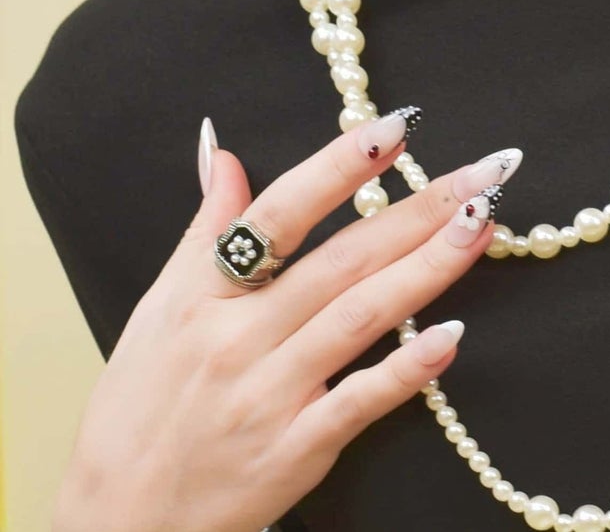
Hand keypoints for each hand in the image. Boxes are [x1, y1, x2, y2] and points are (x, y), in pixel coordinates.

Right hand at [51, 110, 521, 531]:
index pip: (282, 214)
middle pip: (342, 260)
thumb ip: (206, 228)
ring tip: (483, 224)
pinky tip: (454, 336)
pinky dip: (406, 371)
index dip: (340, 166)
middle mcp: (238, 339)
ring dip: (428, 268)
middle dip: (420, 210)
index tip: (400, 127)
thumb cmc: (139, 409)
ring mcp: (268, 397)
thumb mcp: (158, 308)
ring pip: (360, 318)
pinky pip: (358, 404)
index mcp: (205, 295)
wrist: (115, 523)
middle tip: (486, 173)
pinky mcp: (293, 452)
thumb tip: (222, 150)